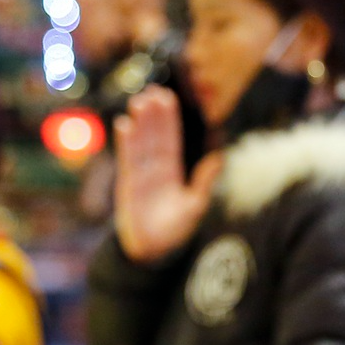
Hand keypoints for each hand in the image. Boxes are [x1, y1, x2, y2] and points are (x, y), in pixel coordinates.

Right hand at [113, 86, 221, 262]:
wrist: (151, 253)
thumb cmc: (175, 232)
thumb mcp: (194, 206)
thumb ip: (204, 182)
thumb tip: (220, 157)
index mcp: (173, 172)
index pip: (171, 140)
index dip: (169, 120)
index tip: (167, 97)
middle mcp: (155, 169)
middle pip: (154, 136)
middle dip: (153, 115)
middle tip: (152, 91)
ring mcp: (139, 175)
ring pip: (140, 143)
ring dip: (139, 123)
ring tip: (139, 101)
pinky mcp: (127, 185)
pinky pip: (127, 160)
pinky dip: (125, 143)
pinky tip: (124, 124)